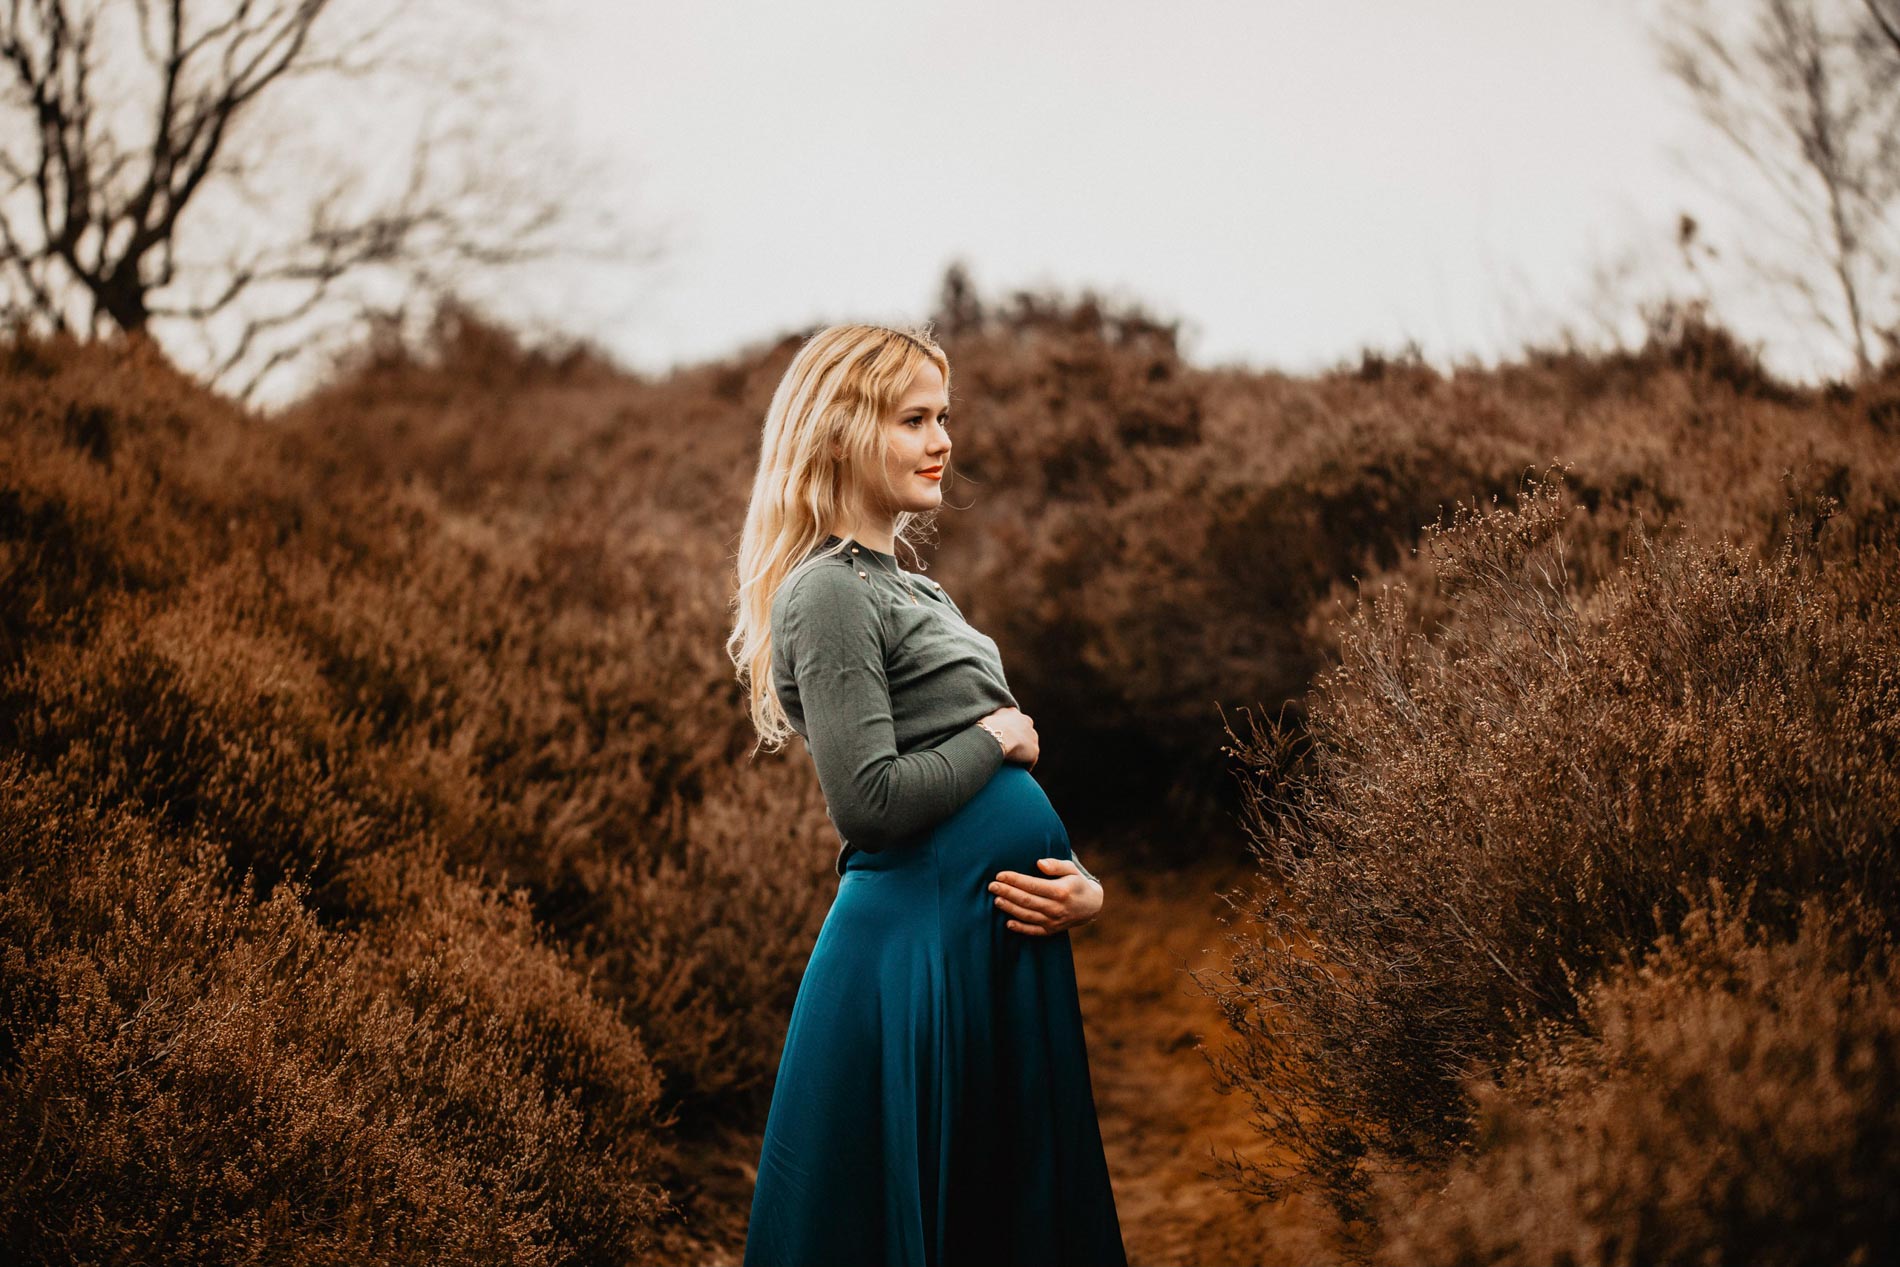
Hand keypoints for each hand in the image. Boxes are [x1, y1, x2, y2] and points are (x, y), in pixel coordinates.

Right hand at [979, 706, 1039, 770]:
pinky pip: (1030, 760)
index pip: (1014, 721)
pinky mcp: (1034, 750)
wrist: (995, 735)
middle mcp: (1026, 721)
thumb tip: (980, 730)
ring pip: (1029, 746)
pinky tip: (1017, 772)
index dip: (1008, 730)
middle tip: (1007, 751)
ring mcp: (1032, 736)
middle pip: (1024, 732)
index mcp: (1013, 712)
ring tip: (1012, 764)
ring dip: (1023, 753)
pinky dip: (1024, 766)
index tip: (1002, 739)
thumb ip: (987, 722)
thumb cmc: (984, 728)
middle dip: (1019, 740)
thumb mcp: (983, 719)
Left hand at [987, 858, 1101, 934]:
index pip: (1032, 885)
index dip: (1015, 880)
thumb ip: (1056, 865)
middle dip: (1007, 893)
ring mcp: (1053, 921)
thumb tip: (1039, 863)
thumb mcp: (1071, 869)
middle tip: (991, 886)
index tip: (1000, 875)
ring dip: (1010, 908)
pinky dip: (1020, 928)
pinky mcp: (1051, 930)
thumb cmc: (1076, 883)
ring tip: (996, 900)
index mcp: (1061, 891)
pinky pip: (1033, 931)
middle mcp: (1056, 908)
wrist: (1091, 906)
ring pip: (1027, 915)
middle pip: (1026, 900)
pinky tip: (1008, 923)